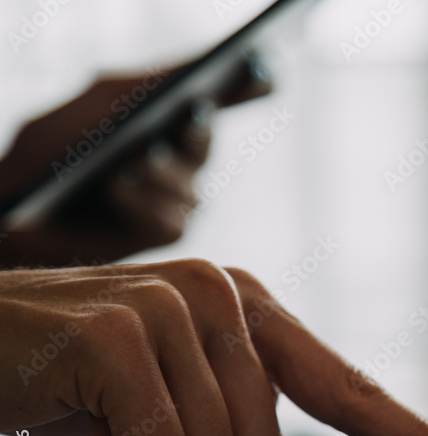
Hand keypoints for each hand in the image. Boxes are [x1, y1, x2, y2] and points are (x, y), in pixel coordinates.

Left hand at [0, 57, 270, 266]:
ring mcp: (174, 200)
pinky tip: (118, 185)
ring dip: (163, 173)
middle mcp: (177, 161)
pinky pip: (172, 219)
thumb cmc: (45, 155)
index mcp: (166, 121)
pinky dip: (143, 201)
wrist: (13, 212)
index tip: (263, 69)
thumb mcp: (93, 107)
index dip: (246, 87)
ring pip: (192, 187)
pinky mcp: (162, 234)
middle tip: (191, 114)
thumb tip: (192, 73)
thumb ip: (141, 87)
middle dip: (199, 132)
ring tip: (134, 161)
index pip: (217, 101)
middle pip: (204, 143)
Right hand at [0, 260, 427, 435]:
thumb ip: (242, 401)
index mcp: (253, 312)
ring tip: (112, 416)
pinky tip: (84, 415)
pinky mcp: (120, 334)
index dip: (413, 434)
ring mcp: (174, 307)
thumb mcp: (178, 380)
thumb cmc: (84, 370)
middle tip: (142, 424)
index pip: (347, 387)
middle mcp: (226, 298)